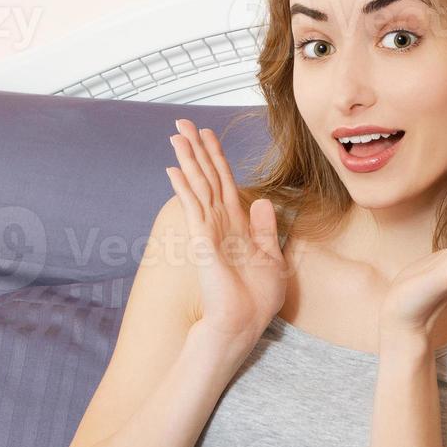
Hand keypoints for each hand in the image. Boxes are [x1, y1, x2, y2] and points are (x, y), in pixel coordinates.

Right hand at [166, 118, 287, 341]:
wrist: (244, 323)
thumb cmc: (256, 299)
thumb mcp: (272, 258)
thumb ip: (266, 229)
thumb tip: (262, 202)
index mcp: (237, 225)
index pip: (225, 182)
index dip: (217, 157)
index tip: (208, 134)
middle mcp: (220, 224)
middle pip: (207, 177)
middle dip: (196, 149)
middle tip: (183, 123)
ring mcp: (208, 231)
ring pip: (197, 187)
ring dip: (187, 159)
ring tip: (176, 135)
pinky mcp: (202, 242)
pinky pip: (192, 209)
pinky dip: (183, 188)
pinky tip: (173, 170)